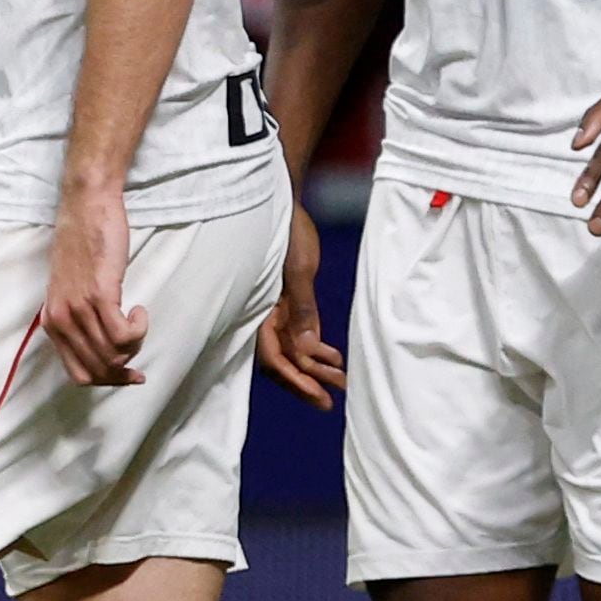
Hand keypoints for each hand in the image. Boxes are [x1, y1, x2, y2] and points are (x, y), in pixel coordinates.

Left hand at [40, 186, 150, 386]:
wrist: (86, 210)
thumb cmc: (83, 246)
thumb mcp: (71, 290)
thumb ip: (78, 318)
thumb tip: (103, 345)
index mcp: (53, 323)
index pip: (80, 372)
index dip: (109, 380)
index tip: (131, 375)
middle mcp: (62, 320)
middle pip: (99, 368)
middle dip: (125, 370)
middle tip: (140, 354)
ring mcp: (80, 308)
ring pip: (114, 354)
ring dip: (135, 344)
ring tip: (138, 320)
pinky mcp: (100, 294)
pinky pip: (124, 334)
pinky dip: (139, 328)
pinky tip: (139, 309)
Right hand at [257, 203, 343, 407]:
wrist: (279, 200)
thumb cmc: (286, 231)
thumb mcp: (299, 269)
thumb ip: (301, 308)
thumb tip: (309, 350)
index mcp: (259, 309)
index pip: (274, 358)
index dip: (296, 381)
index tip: (320, 397)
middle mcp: (263, 313)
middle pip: (282, 360)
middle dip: (306, 382)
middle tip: (332, 400)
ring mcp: (275, 308)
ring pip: (292, 348)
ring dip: (315, 366)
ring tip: (342, 381)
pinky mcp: (287, 299)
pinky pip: (298, 332)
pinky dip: (316, 346)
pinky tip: (334, 357)